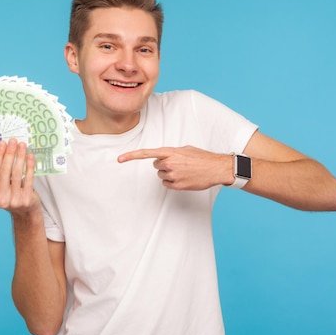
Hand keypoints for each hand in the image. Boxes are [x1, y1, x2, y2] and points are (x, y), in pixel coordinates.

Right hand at [0, 138, 39, 214]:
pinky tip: (30, 156)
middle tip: (13, 141)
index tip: (2, 143)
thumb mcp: (1, 187)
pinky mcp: (26, 199)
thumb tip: (4, 150)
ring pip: (17, 173)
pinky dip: (29, 166)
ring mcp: (14, 200)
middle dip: (9, 153)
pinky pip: (28, 179)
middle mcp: (1, 199)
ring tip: (22, 146)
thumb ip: (0, 173)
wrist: (24, 212)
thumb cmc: (11, 195)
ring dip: (20, 156)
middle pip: (5, 171)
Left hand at [118, 146, 233, 189]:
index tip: (119, 159)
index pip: (146, 153)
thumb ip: (171, 152)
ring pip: (161, 175)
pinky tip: (185, 178)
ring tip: (184, 170)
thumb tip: (161, 158)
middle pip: (156, 166)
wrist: (216, 168)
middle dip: (164, 164)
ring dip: (169, 173)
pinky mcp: (177, 185)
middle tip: (178, 163)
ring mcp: (173, 175)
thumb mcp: (185, 149)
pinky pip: (167, 184)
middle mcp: (169, 163)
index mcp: (170, 152)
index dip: (131, 156)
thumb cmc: (201, 157)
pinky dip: (173, 181)